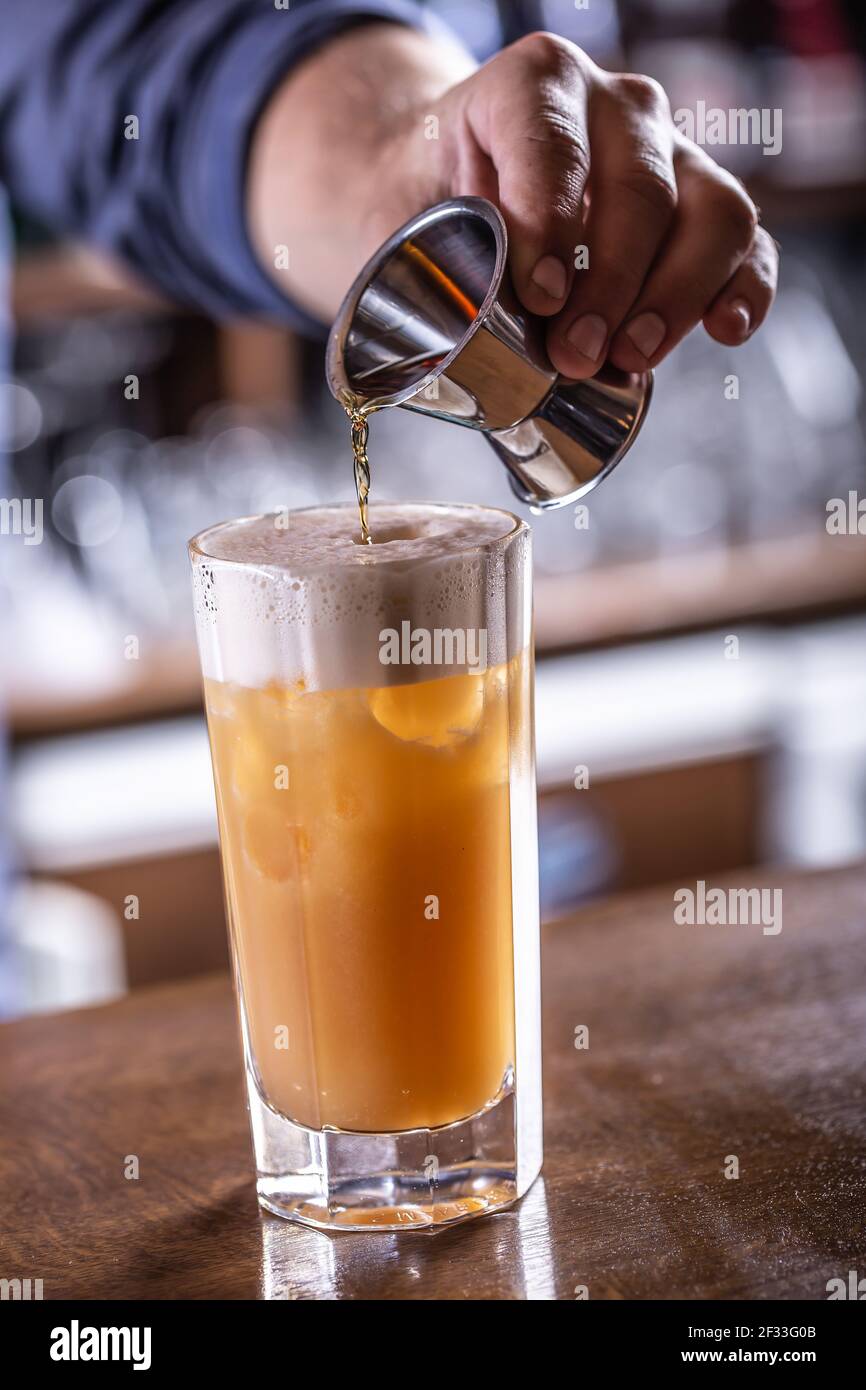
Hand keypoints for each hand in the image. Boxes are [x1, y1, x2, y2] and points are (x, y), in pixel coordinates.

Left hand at [250, 25, 777, 375]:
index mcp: (532, 85)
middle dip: (610, 282)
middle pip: (639, 187)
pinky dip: (744, 288)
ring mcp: (671, 154)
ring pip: (710, 210)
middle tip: (573, 355)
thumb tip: (444, 352)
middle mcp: (615, 106)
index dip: (550, 220)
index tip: (537, 297)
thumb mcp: (407, 223)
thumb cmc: (435, 213)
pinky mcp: (703, 209)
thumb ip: (427, 268)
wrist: (457, 200)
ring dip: (674, 294)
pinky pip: (744, 243)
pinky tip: (726, 330)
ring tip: (630, 358)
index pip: (554, 142)